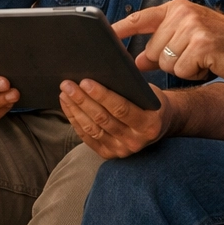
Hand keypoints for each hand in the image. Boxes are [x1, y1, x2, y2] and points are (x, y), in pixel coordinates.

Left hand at [59, 79, 173, 158]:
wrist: (159, 124)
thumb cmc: (150, 102)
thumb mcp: (148, 93)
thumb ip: (130, 87)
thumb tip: (100, 70)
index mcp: (149, 124)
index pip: (121, 109)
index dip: (101, 95)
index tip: (84, 81)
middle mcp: (135, 141)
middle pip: (103, 119)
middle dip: (82, 100)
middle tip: (67, 85)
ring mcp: (122, 150)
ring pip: (93, 129)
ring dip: (75, 110)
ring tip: (64, 93)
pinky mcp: (109, 154)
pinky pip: (88, 137)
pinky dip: (75, 121)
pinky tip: (68, 106)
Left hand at [114, 0, 223, 83]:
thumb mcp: (191, 39)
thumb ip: (163, 45)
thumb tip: (136, 62)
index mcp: (177, 8)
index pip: (141, 18)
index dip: (120, 30)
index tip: (104, 38)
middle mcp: (183, 13)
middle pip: (153, 50)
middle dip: (169, 61)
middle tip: (194, 56)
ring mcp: (193, 27)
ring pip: (166, 62)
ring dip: (183, 68)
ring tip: (203, 60)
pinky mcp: (202, 44)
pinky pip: (182, 70)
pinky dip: (194, 74)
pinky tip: (210, 65)